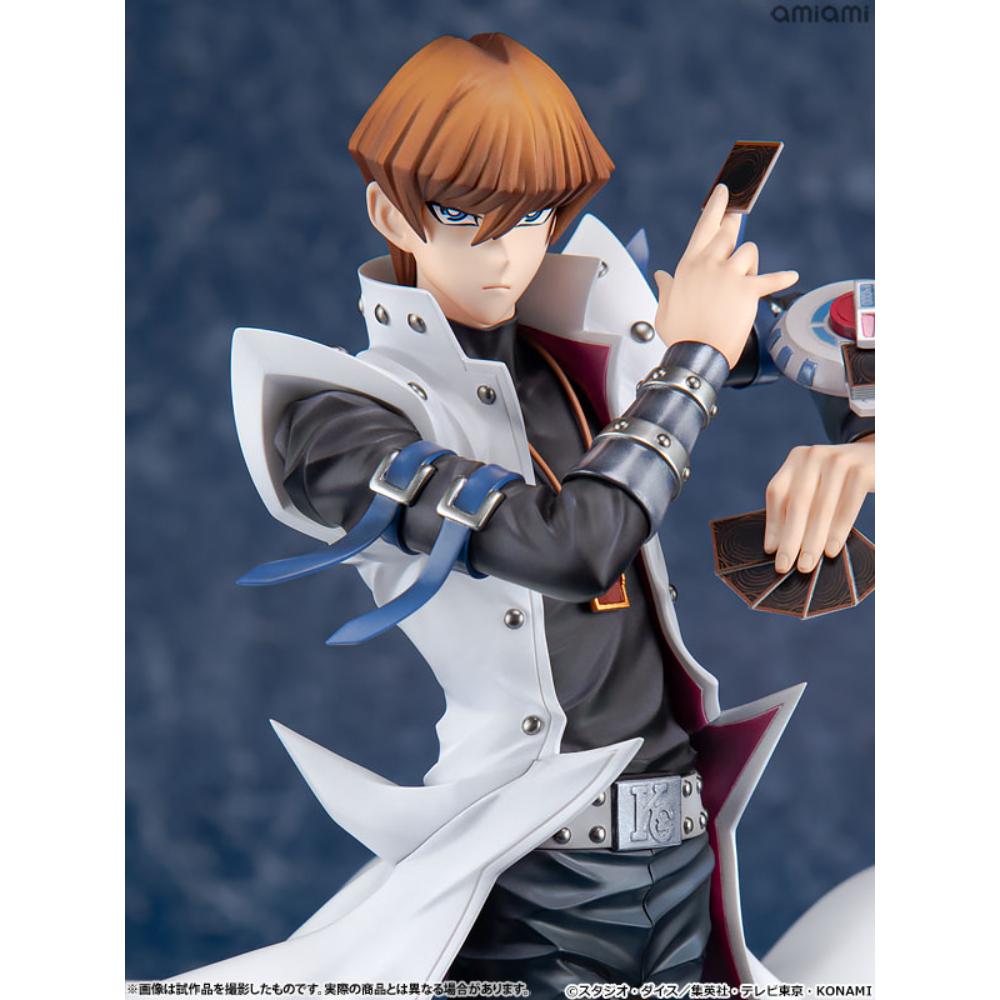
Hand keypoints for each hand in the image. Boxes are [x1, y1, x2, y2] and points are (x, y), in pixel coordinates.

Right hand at [653, 184, 797, 366]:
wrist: (696, 354)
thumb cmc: (680, 334)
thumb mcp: (665, 308)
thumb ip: (665, 288)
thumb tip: (660, 277)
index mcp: (688, 266)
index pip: (704, 227)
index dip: (716, 207)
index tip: (725, 192)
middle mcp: (708, 264)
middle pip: (729, 233)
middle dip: (735, 231)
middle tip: (739, 224)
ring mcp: (728, 275)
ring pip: (749, 252)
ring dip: (750, 264)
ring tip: (745, 279)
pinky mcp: (747, 290)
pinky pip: (770, 279)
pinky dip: (782, 278)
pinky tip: (791, 277)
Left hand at [764, 438, 874, 573]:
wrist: (885, 457)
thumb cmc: (846, 480)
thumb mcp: (820, 483)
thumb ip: (802, 504)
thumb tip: (779, 545)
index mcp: (797, 457)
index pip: (777, 492)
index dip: (773, 523)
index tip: (770, 550)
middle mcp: (814, 455)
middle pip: (796, 503)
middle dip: (789, 539)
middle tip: (783, 567)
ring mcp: (838, 460)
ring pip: (820, 508)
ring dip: (812, 541)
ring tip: (806, 565)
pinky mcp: (861, 470)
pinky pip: (846, 507)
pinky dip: (837, 531)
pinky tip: (830, 551)